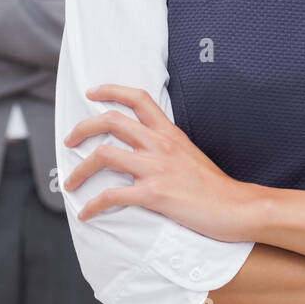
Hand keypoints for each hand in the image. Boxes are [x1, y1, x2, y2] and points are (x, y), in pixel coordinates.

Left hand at [62, 84, 254, 241]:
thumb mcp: (190, 155)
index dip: (111, 91)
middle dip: (82, 128)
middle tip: (69, 140)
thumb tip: (143, 151)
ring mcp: (157, 168)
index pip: (139, 98)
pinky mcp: (155, 193)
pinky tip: (86, 213)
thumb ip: (167, 148)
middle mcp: (161, 144)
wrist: (235, 207)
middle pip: (112, 121)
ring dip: (79, 170)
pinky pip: (112, 195)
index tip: (92, 93)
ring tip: (70, 182)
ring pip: (104, 155)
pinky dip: (92, 205)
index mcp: (170, 133)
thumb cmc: (213, 187)